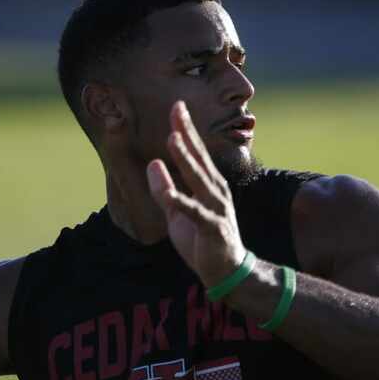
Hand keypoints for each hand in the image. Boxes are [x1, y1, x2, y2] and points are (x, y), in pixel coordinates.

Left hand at [146, 101, 246, 286]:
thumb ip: (164, 190)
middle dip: (187, 133)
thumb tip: (152, 164)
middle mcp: (216, 191)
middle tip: (177, 108)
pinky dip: (180, 201)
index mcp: (208, 185)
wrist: (226, 272)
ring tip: (173, 138)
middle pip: (199, 157)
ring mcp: (216, 208)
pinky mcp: (212, 227)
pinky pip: (194, 212)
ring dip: (186, 158)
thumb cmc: (202, 240)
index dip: (186, 130)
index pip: (195, 152)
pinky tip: (167, 193)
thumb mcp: (176, 213)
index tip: (177, 107)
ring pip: (198, 179)